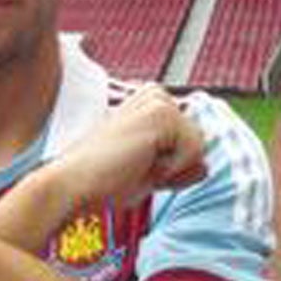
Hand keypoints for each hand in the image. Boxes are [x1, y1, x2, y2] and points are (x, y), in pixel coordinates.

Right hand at [48, 85, 206, 213]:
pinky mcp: (161, 112)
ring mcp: (158, 100)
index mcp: (150, 104)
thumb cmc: (103, 182)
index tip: (136, 168)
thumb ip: (180, 168)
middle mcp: (155, 95)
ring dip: (173, 168)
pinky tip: (139, 164)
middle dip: (176, 166)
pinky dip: (172, 169)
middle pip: (200, 142)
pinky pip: (195, 152)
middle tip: (134, 168)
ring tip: (135, 165)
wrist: (73, 185)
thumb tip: (206, 165)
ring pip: (200, 146)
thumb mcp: (151, 174)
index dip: (171, 166)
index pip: (191, 141)